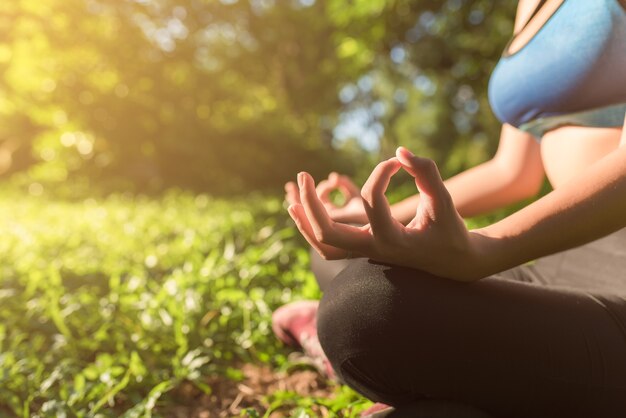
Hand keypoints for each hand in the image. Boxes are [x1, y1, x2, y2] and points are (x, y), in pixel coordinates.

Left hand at [287, 147, 484, 280]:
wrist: (453, 262)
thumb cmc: (450, 230)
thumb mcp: (443, 201)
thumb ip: (425, 173)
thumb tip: (399, 151)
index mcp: (395, 240)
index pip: (372, 201)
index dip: (380, 173)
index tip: (395, 162)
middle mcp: (375, 250)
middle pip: (329, 235)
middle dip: (311, 205)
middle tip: (303, 175)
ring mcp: (366, 253)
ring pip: (323, 246)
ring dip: (305, 221)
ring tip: (293, 194)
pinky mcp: (363, 251)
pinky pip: (328, 246)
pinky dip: (312, 230)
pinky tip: (303, 210)